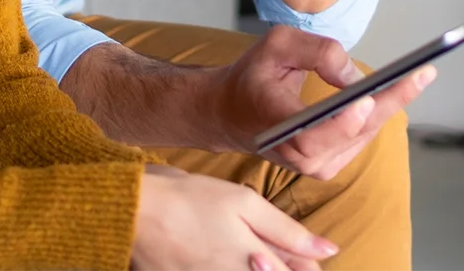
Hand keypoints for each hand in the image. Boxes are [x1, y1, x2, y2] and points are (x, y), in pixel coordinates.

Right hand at [131, 165, 336, 270]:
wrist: (133, 212)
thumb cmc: (190, 199)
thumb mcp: (243, 203)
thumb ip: (288, 231)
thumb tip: (330, 250)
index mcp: (258, 263)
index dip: (306, 264)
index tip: (303, 255)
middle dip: (280, 265)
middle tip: (258, 248)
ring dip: (256, 266)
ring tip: (246, 252)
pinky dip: (232, 267)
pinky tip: (224, 257)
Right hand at [212, 25, 433, 180]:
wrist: (231, 113)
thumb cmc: (252, 76)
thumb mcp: (276, 46)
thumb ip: (316, 52)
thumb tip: (355, 74)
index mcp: (277, 126)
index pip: (314, 135)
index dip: (344, 121)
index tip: (368, 99)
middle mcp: (299, 156)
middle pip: (353, 132)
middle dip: (390, 100)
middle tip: (422, 73)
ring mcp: (316, 166)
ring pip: (364, 133)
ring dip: (390, 104)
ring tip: (417, 76)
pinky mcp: (329, 166)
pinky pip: (362, 136)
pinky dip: (378, 112)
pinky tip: (394, 90)